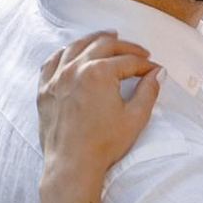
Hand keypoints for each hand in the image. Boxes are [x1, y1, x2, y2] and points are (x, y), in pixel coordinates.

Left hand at [37, 35, 160, 202]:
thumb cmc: (103, 145)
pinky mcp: (45, 89)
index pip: (128, 61)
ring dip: (95, 39)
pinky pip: (52, 61)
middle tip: (139, 53)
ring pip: (77, 47)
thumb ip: (149, 91)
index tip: (155, 69)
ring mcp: (57, 77)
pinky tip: (72, 51)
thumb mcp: (135, 118)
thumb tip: (158, 73)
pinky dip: (65, 52)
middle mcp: (76, 69)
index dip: (145, 65)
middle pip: (104, 46)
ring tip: (108, 37)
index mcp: (99, 72)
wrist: (72, 165)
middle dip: (125, 47)